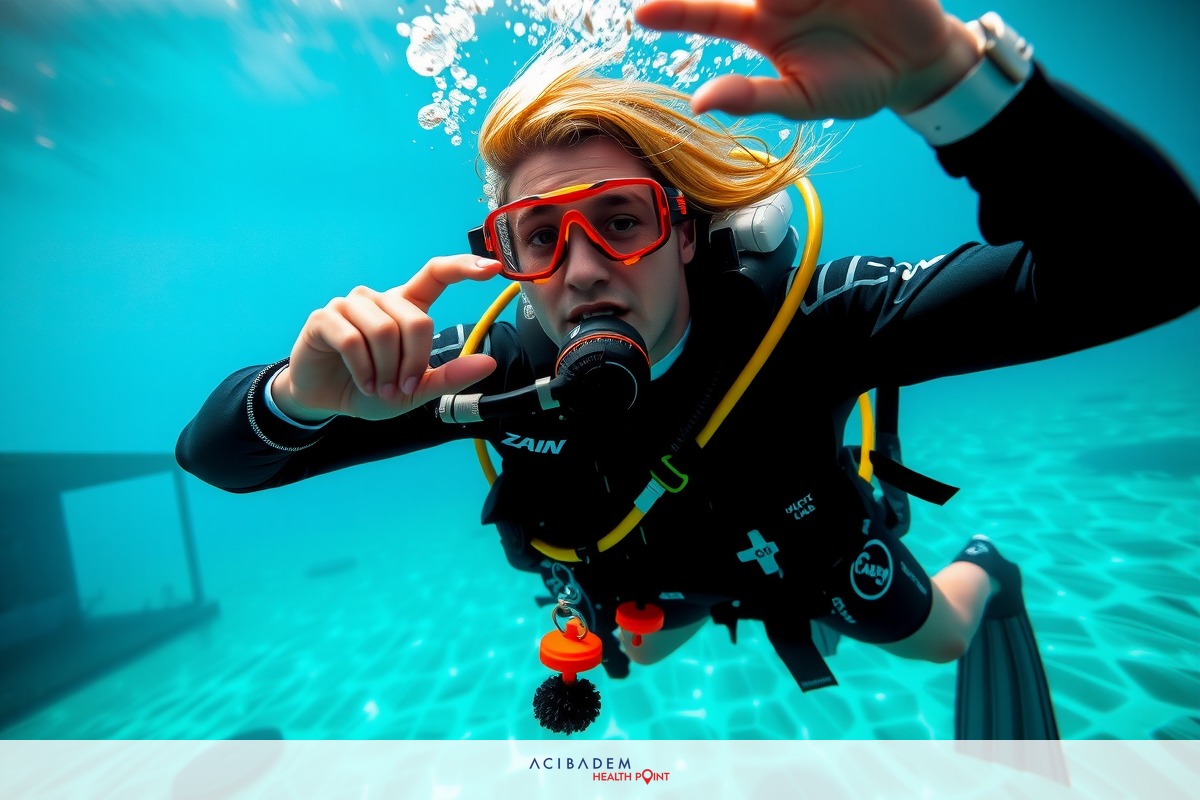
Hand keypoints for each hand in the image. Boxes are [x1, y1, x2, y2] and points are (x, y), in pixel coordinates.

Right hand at [272, 255, 503, 421]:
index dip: (463, 267)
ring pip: (385, 331)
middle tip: (403, 387)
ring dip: (387, 370)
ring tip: (380, 387)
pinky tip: (364, 382)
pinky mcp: (325, 317)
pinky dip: (363, 370)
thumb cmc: (372, 388)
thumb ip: (450, 376)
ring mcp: (351, 304)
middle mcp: (380, 299)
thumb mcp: (417, 390)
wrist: (326, 400)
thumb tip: (489, 363)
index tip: (492, 268)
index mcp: (407, 306)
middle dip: (415, 362)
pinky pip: (352, 340)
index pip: (436, 273)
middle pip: (417, 320)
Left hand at [634, 0, 982, 119]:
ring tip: (775, 5)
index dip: (676, 10)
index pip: (708, 11)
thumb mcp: (804, 100)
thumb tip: (700, 104)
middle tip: (710, 4)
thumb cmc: (856, 85)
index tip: (641, 13)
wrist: (918, 66)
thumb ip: (754, 98)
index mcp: (761, 24)